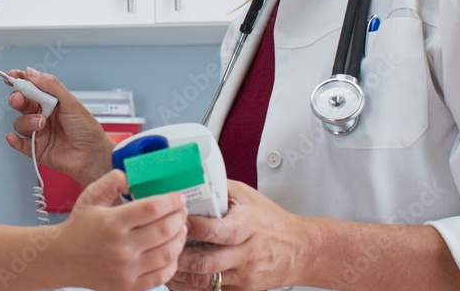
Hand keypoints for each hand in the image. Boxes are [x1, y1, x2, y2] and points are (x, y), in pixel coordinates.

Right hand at [4, 68, 114, 184]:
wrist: (93, 155)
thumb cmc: (87, 129)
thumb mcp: (71, 102)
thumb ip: (51, 86)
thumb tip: (32, 73)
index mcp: (52, 101)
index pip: (32, 87)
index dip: (20, 80)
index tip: (11, 76)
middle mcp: (44, 115)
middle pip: (22, 103)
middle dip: (18, 99)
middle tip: (19, 98)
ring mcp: (39, 132)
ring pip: (20, 122)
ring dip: (27, 121)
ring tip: (41, 124)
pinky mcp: (37, 149)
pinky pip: (20, 144)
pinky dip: (14, 140)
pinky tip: (14, 137)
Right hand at [57, 170, 188, 290]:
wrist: (62, 259)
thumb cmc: (80, 226)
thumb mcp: (91, 196)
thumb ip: (112, 181)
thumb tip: (134, 178)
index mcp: (112, 223)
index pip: (152, 208)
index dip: (171, 200)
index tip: (178, 197)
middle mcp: (120, 248)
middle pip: (165, 230)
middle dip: (180, 217)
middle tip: (181, 211)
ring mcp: (125, 270)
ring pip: (168, 253)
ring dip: (180, 238)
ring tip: (179, 228)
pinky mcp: (128, 286)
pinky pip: (162, 275)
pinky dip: (172, 262)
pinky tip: (171, 250)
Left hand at [167, 181, 313, 289]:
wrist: (300, 250)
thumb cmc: (271, 221)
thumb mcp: (247, 197)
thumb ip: (219, 188)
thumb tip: (189, 180)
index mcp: (248, 227)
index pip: (216, 231)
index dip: (191, 227)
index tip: (174, 219)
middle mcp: (247, 254)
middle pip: (206, 262)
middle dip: (179, 255)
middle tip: (159, 245)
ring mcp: (244, 276)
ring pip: (205, 282)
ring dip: (179, 275)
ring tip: (162, 261)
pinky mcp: (241, 290)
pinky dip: (189, 286)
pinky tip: (175, 277)